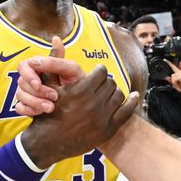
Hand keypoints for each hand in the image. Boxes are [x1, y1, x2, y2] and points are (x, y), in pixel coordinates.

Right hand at [15, 36, 70, 115]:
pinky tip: (41, 112)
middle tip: (54, 97)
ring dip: (35, 102)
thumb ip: (54, 61)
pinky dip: (29, 110)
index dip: (28, 75)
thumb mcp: (72, 69)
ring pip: (20, 95)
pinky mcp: (28, 106)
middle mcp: (33, 79)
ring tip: (51, 108)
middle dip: (37, 92)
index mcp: (41, 66)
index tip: (38, 84)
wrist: (85, 104)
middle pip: (21, 82)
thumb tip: (33, 61)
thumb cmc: (78, 83)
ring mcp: (29, 93)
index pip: (24, 66)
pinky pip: (19, 108)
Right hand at [21, 63, 138, 168]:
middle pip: (110, 83)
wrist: (46, 143)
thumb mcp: (47, 85)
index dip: (98, 71)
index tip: (96, 73)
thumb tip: (57, 38)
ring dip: (114, 92)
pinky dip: (132, 101)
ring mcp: (102, 118)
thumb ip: (54, 62)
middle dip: (105, 82)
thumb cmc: (46, 112)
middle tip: (101, 84)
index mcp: (80, 91)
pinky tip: (134, 96)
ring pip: (118, 95)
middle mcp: (93, 104)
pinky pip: (127, 111)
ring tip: (109, 92)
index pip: (100, 72)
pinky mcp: (108, 130)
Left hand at [165, 61, 180, 98]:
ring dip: (174, 82)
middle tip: (178, 84)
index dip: (169, 63)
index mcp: (179, 73)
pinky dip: (175, 83)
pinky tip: (179, 84)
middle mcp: (180, 72)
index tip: (165, 59)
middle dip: (173, 80)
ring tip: (179, 84)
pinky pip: (174, 79)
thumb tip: (166, 77)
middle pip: (172, 74)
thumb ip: (171, 80)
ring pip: (172, 77)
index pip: (173, 67)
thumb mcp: (175, 84)